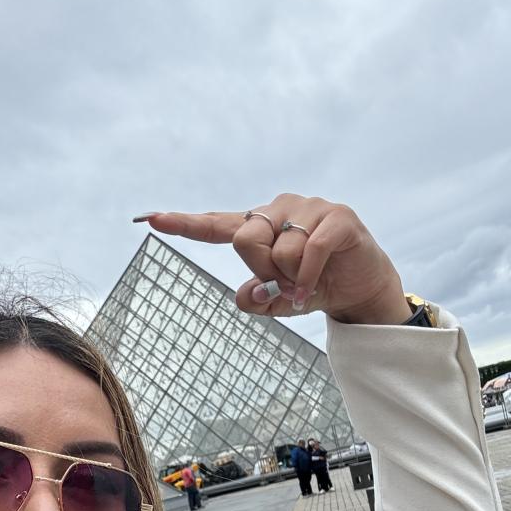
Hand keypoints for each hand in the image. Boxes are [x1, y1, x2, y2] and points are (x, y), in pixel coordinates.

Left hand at [134, 193, 410, 324]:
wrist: (360, 289)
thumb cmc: (313, 287)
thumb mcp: (278, 302)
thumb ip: (256, 300)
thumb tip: (245, 295)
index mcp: (259, 227)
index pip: (216, 225)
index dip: (184, 224)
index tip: (151, 219)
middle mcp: (280, 209)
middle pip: (244, 238)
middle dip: (261, 270)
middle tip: (284, 283)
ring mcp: (309, 208)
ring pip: (279, 249)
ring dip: (292, 277)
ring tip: (307, 282)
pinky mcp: (337, 217)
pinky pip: (309, 248)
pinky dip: (308, 275)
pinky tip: (315, 285)